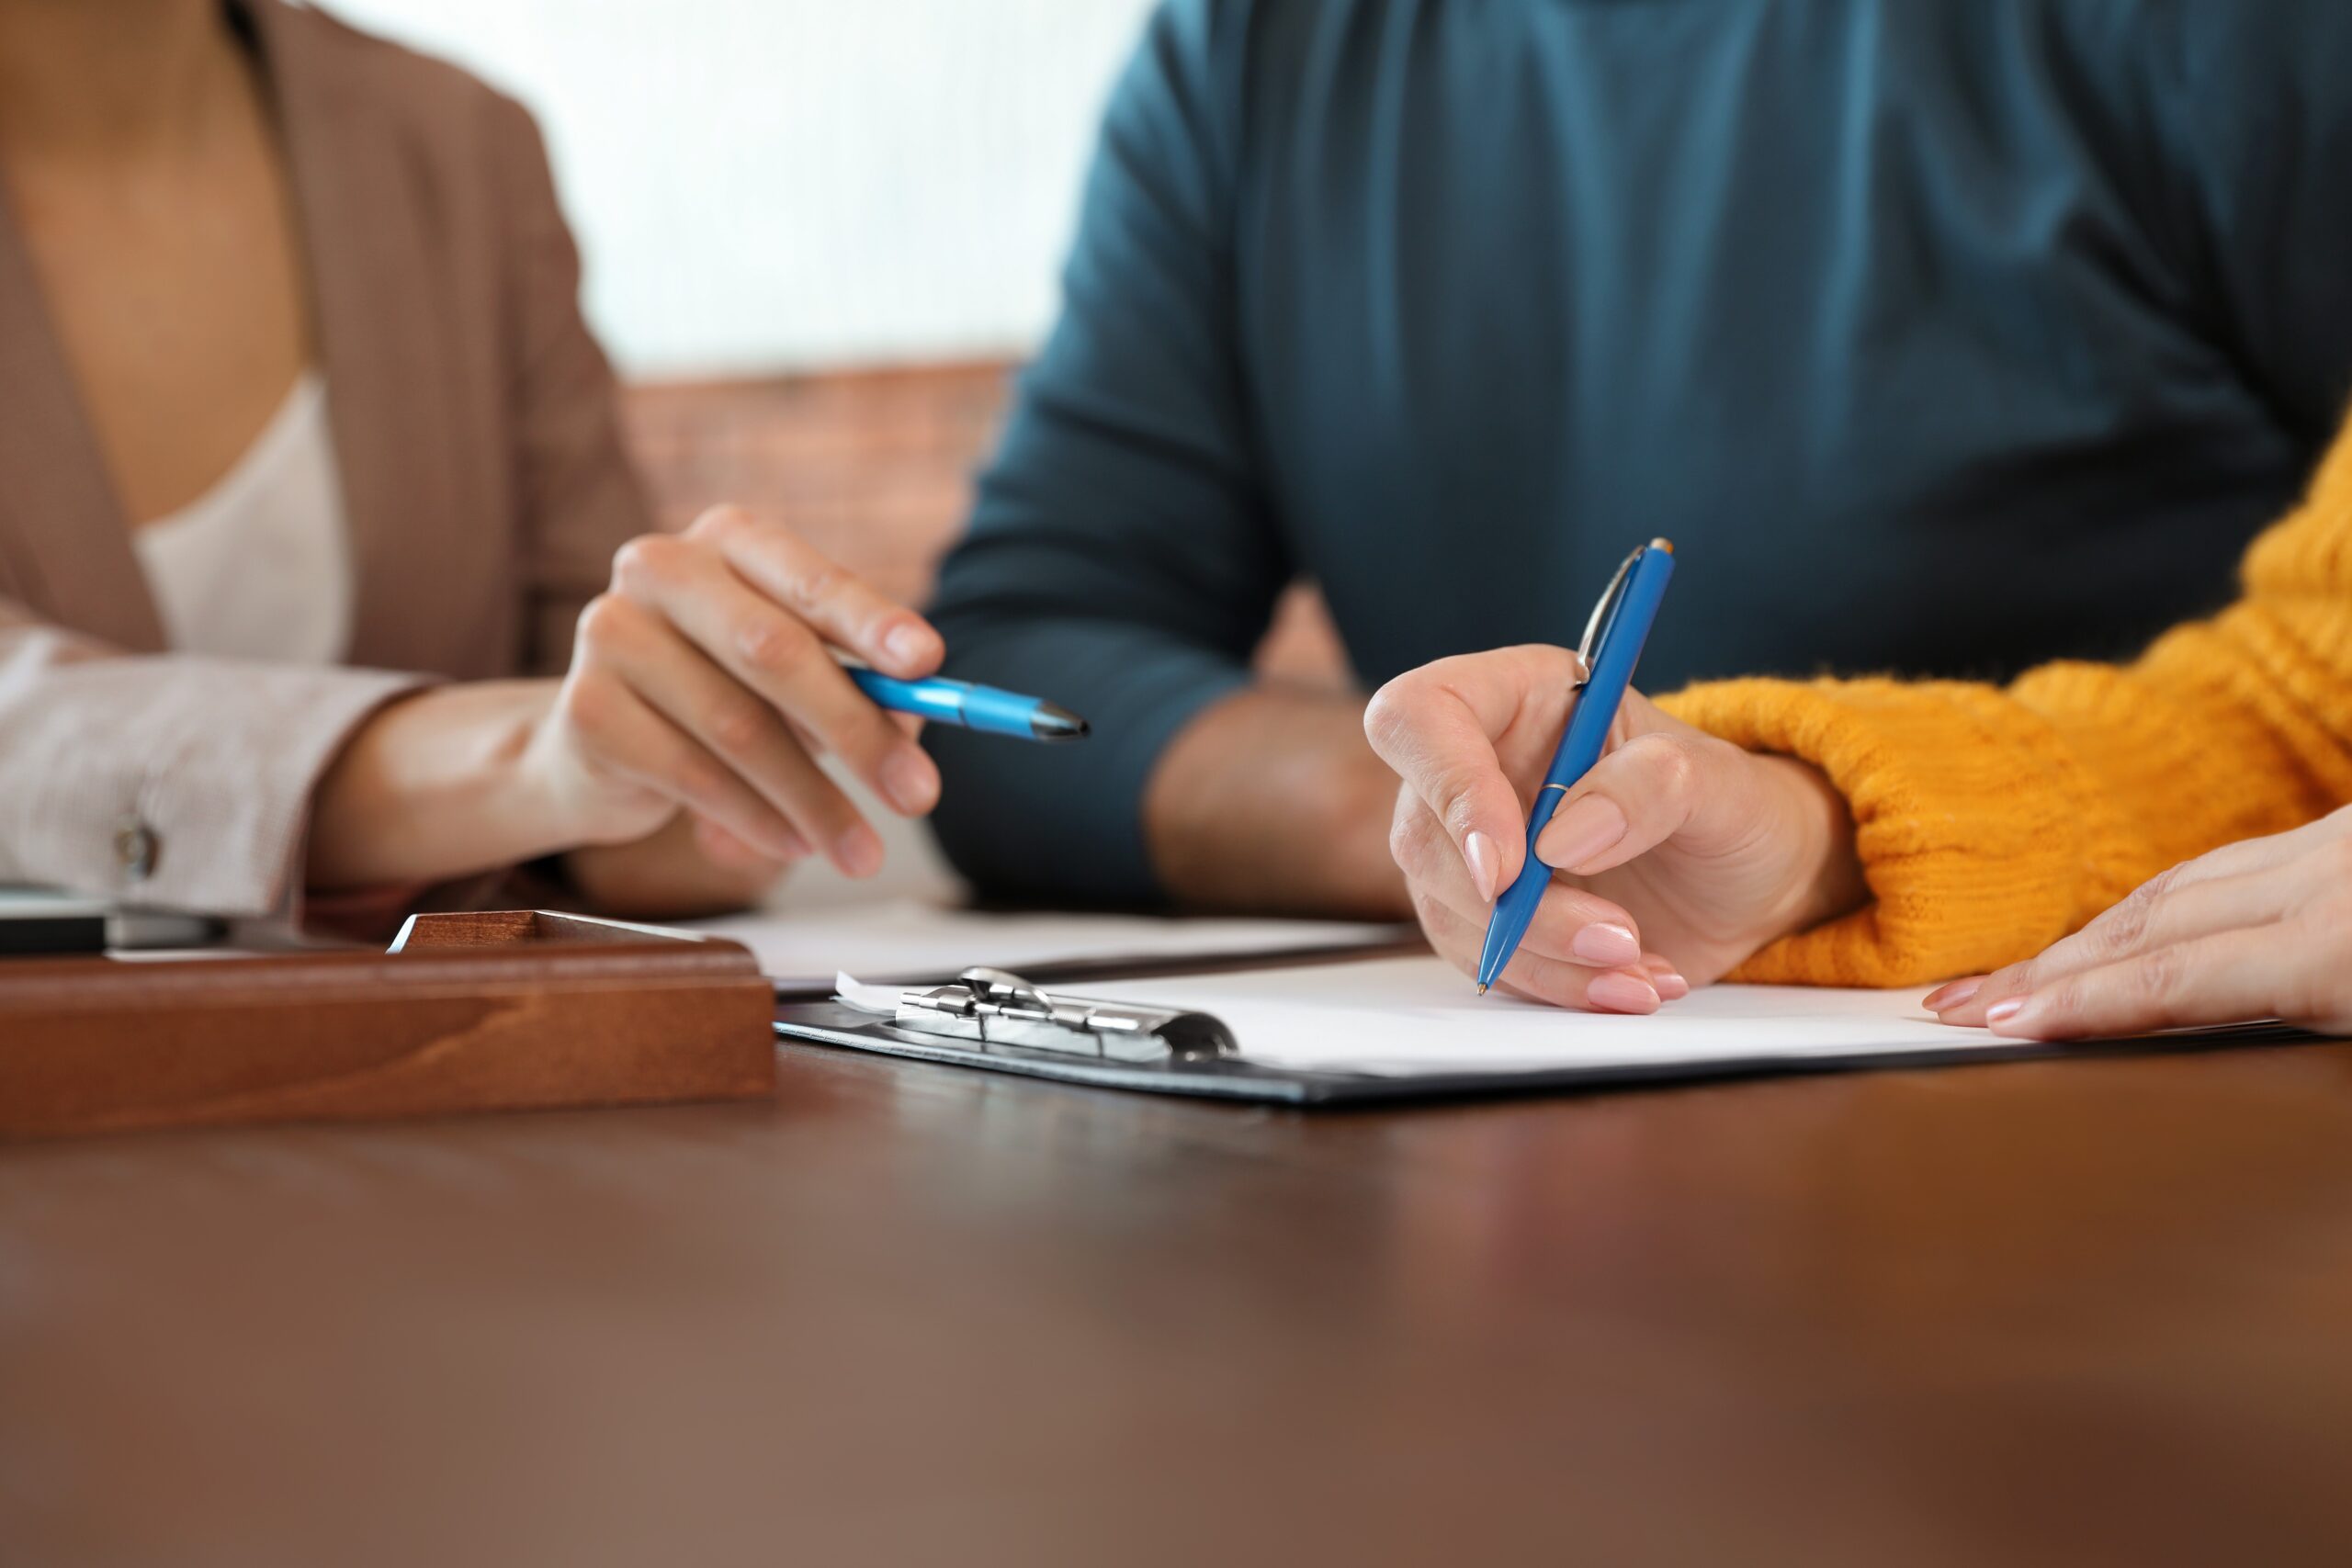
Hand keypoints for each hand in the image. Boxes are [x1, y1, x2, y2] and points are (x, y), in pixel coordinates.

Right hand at [529, 505, 943, 877]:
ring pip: (737, 726)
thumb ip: (858, 689)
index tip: (927, 664)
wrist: (597, 741)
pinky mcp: (584, 708)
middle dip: (856, 730)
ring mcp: (612, 632)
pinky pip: (691, 773)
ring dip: (814, 798)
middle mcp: (661, 568)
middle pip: (773, 650)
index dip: (870, 621)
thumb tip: (915, 723)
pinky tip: (793, 843)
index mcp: (729, 540)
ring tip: (861, 851)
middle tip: (918, 795)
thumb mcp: (797, 683)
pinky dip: (754, 817)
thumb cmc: (722, 695)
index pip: (810, 577)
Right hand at [1364, 646, 1867, 1010]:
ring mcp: (1472, 843)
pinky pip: (1485, 959)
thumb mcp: (1719, 784)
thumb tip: (1561, 839)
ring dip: (1543, 955)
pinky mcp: (1486, 914)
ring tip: (1639, 969)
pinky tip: (1626, 985)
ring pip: (1450, 910)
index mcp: (1519, 696)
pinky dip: (1556, 985)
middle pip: (1424, 834)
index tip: (1509, 866)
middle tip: (1615, 936)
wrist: (1754, 880)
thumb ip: (1648, 788)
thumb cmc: (1733, 806)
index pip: (1420, 716)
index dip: (1447, 787)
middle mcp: (1479, 764)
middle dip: (1517, 907)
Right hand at [1925, 807, 2351, 1038]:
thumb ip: (2304, 1033)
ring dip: (2089, 932)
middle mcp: (2326, 879)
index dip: (2076, 1005)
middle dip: (2046, 967)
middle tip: (1963, 1000)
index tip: (1998, 1025)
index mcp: (2339, 949)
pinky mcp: (2351, 831)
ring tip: (2023, 971)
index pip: (2170, 980)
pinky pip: (2232, 861)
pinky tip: (2130, 922)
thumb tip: (2194, 1045)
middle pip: (2149, 924)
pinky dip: (2161, 897)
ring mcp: (2336, 844)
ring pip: (2177, 884)